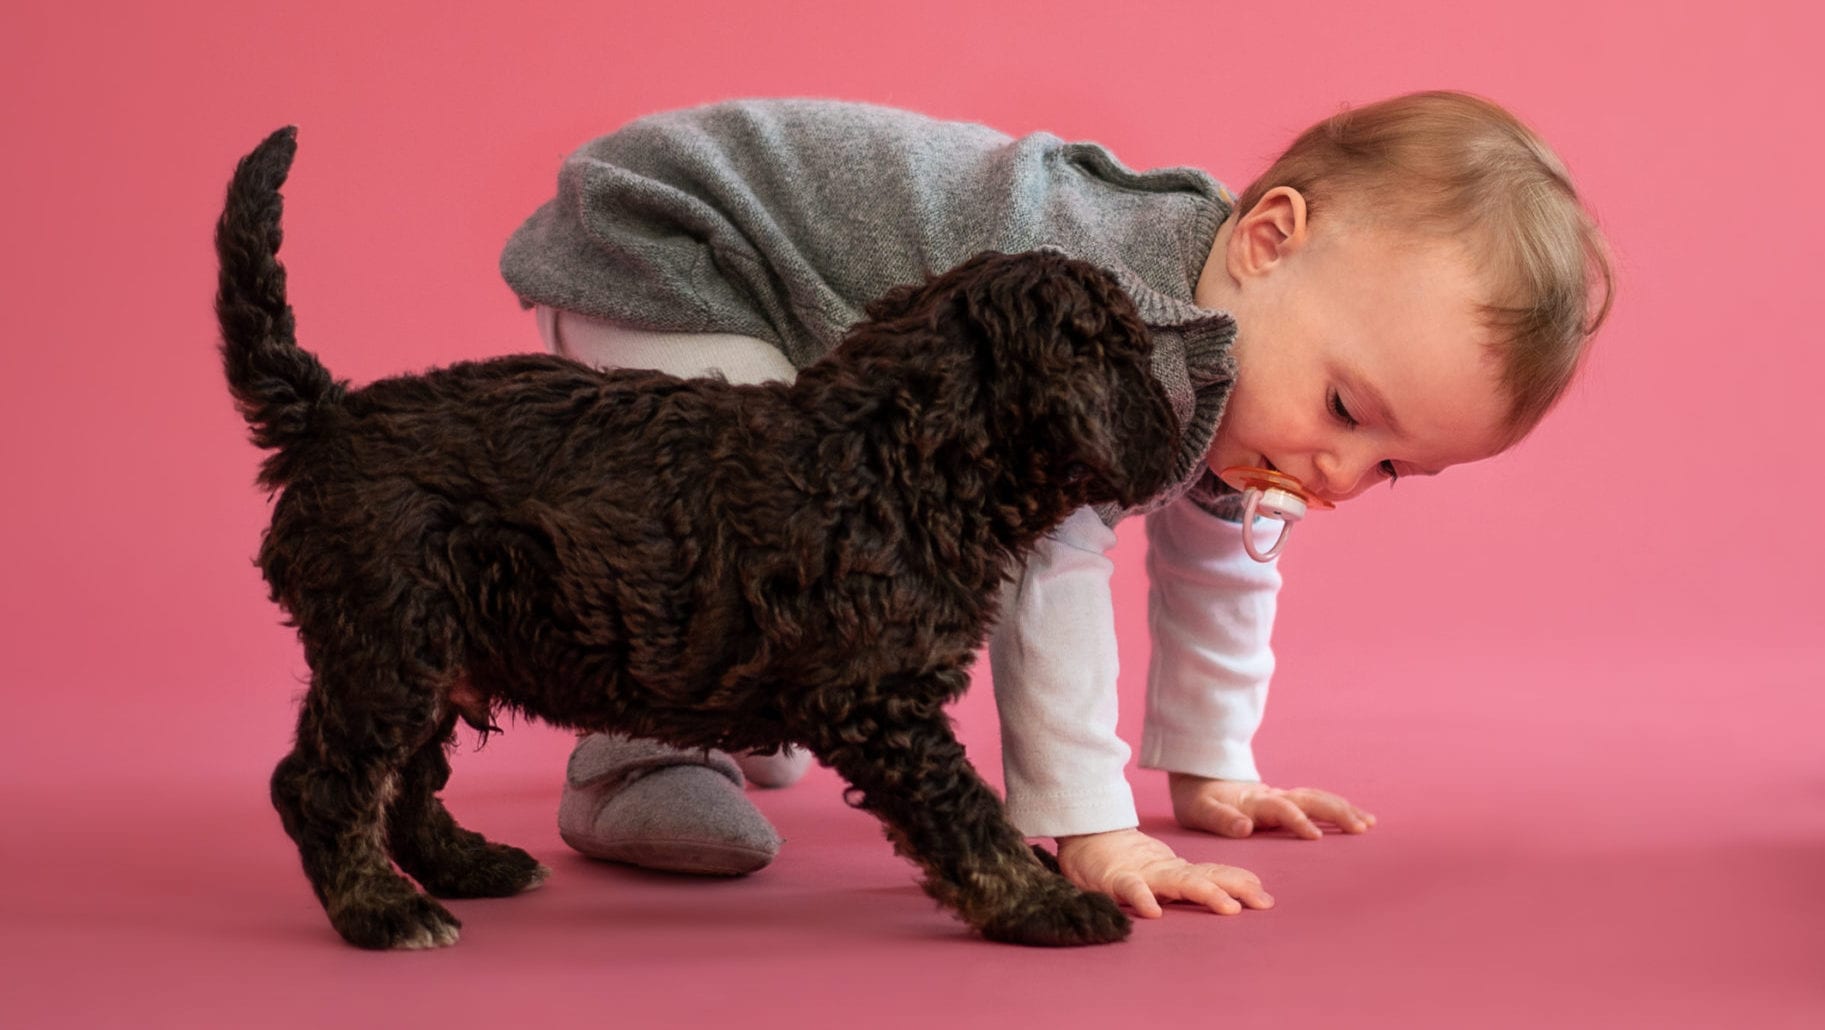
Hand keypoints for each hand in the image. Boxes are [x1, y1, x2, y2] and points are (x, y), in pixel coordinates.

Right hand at [1053, 828, 1272, 918]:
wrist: (1084, 834)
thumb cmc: (1119, 858)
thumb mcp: (1157, 870)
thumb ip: (1184, 879)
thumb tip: (1222, 895)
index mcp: (1173, 871)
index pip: (1211, 874)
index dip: (1237, 880)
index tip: (1262, 891)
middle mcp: (1164, 871)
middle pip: (1205, 879)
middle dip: (1235, 888)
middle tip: (1263, 901)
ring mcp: (1142, 874)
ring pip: (1178, 882)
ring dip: (1205, 893)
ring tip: (1227, 907)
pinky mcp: (1116, 879)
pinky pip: (1131, 890)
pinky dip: (1143, 899)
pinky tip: (1154, 912)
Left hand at [1169, 773, 1376, 839]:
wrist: (1199, 777)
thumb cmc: (1198, 800)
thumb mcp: (1199, 810)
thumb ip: (1221, 818)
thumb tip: (1246, 827)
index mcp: (1254, 800)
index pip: (1281, 808)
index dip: (1297, 820)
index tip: (1315, 835)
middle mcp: (1273, 796)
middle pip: (1309, 799)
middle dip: (1335, 811)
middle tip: (1360, 827)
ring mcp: (1281, 797)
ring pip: (1317, 798)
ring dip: (1343, 809)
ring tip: (1368, 823)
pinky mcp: (1286, 802)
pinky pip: (1316, 802)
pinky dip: (1337, 808)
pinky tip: (1357, 818)